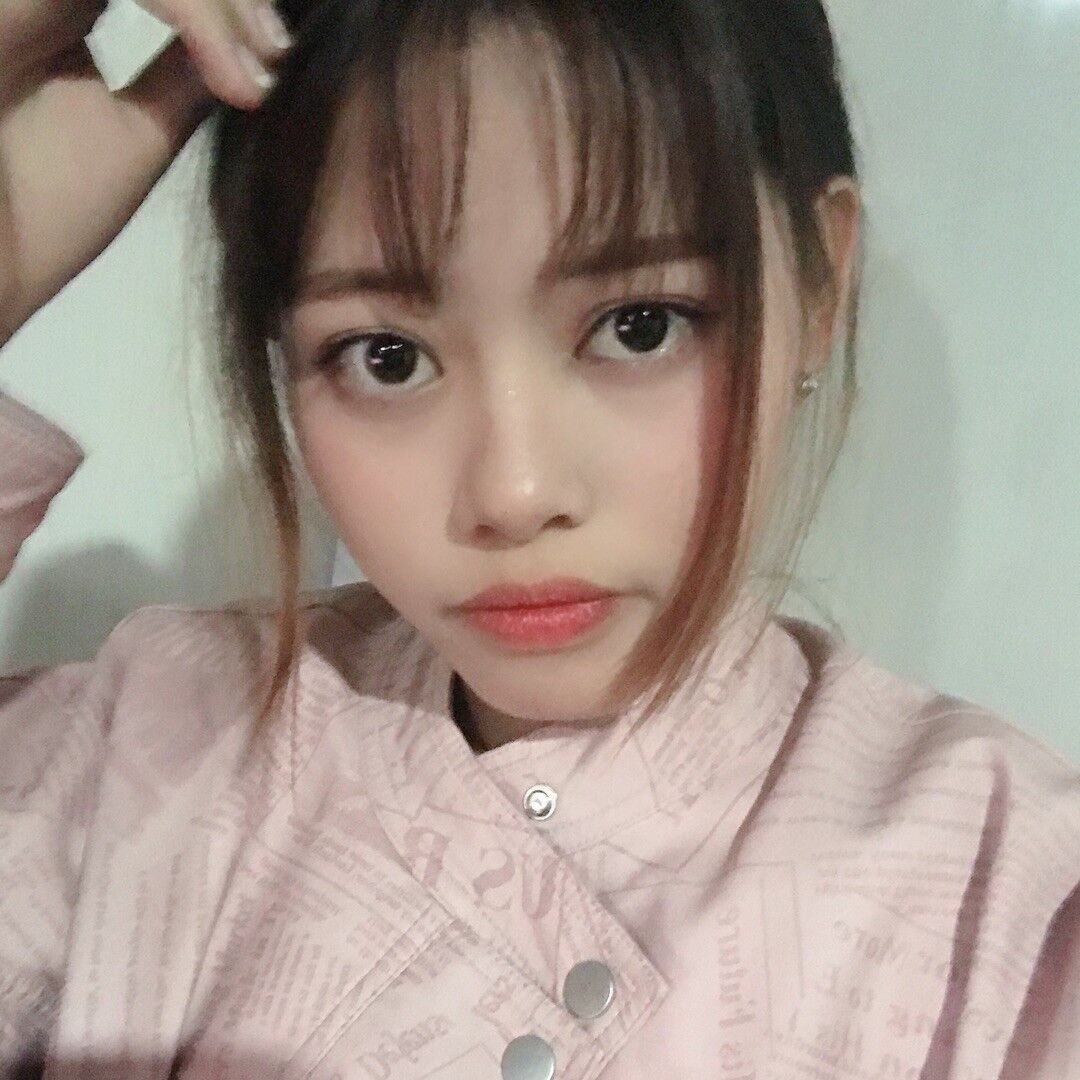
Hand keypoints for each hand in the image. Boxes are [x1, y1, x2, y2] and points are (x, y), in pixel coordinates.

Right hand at [0, 0, 293, 345]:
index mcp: (55, 6)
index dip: (226, 2)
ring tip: (259, 71)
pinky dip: (192, 11)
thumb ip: (185, 72)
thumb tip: (257, 43)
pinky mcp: (0, 3)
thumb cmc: (33, 220)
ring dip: (219, 1)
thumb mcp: (135, 130)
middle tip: (276, 54)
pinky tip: (231, 78)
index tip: (276, 60)